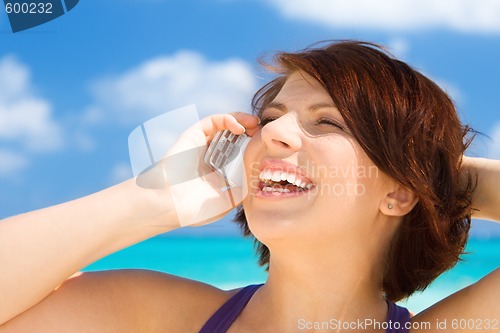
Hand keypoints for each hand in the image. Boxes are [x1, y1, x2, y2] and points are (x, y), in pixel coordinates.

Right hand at [137, 112, 259, 226]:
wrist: (170, 205)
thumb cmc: (194, 209)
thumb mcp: (225, 203)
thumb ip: (240, 193)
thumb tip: (255, 183)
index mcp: (216, 172)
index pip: (238, 153)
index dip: (252, 147)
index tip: (266, 148)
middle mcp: (209, 156)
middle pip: (233, 137)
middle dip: (250, 132)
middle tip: (263, 133)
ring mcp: (201, 145)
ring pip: (224, 125)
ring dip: (242, 121)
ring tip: (256, 125)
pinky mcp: (193, 136)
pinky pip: (212, 121)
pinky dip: (228, 119)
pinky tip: (240, 127)